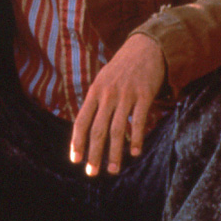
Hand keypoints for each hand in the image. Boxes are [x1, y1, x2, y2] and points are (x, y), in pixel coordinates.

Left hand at [70, 34, 164, 175]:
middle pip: (97, 129)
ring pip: (117, 129)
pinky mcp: (144, 94)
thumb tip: (87, 127)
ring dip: (115, 153)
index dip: (77, 142)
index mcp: (95, 92)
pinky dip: (136, 138)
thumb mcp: (103, 81)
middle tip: (92, 173)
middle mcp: (107, 95)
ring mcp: (126, 95)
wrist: (146, 47)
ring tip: (113, 170)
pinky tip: (135, 153)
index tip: (75, 160)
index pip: (81, 121)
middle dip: (94, 153)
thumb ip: (96, 102)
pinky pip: (138, 120)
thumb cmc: (122, 68)